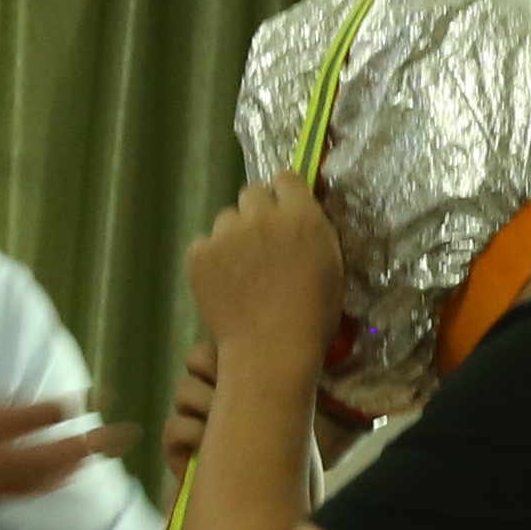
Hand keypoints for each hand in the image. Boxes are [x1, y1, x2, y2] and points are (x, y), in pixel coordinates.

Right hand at [0, 295, 105, 511]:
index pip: (34, 415)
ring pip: (39, 479)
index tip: (101, 394)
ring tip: (104, 454)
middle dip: (91, 444)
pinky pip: (19, 495)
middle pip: (51, 455)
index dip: (71, 405)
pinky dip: (46, 484)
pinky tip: (64, 478)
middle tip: (128, 434)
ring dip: (74, 465)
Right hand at [158, 338, 365, 476]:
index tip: (246, 366)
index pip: (216, 344)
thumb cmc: (293, 455)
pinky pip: (173, 427)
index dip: (224, 350)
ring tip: (229, 423)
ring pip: (183, 391)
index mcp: (239, 378)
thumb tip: (264, 342)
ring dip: (208, 404)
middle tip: (237, 392)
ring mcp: (192, 421)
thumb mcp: (291, 406)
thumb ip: (272, 374)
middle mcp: (212, 395)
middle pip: (194, 358)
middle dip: (218, 372)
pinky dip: (191, 435)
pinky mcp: (177, 450)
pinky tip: (211, 448)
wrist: (282, 501)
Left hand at [186, 177, 350, 362]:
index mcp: (300, 216)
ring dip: (234, 237)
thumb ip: (313, 229)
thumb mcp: (331, 264)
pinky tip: (224, 284)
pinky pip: (204, 244)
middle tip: (262, 246)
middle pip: (252, 194)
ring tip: (242, 272)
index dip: (284, 196)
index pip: (286, 180)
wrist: (270, 349)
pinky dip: (211, 260)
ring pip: (226, 220)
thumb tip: (298, 212)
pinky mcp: (199, 253)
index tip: (284, 214)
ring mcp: (226, 233)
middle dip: (257, 214)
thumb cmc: (312, 314)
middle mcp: (261, 216)